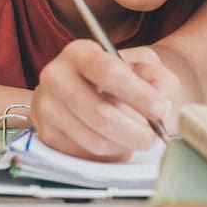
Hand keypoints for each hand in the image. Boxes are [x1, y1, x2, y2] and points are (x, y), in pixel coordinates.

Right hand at [30, 40, 179, 160]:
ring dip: (124, 144)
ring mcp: (46, 106)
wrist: (100, 93)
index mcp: (80, 52)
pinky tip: (116, 140)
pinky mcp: (47, 134)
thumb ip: (159, 81)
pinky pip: (86, 154)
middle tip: (154, 135)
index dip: (137, 94)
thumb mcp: (147, 69)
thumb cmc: (126, 79)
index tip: (159, 109)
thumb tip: (160, 104)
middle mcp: (55, 76)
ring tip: (137, 136)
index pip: (107, 72)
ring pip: (95, 140)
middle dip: (135, 130)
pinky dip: (109, 153)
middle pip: (100, 114)